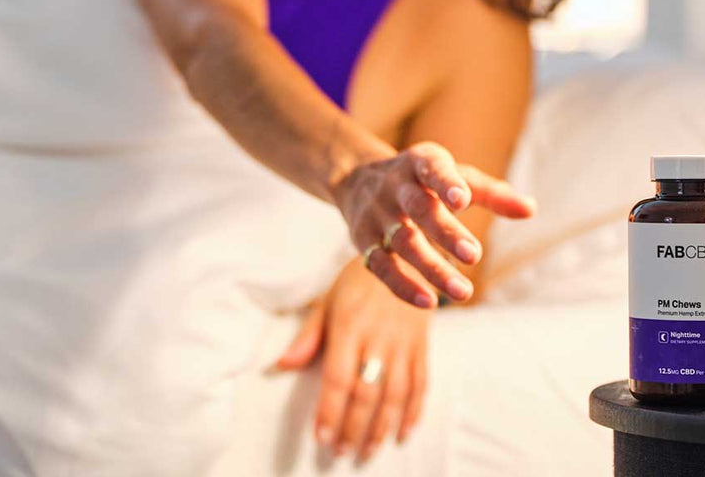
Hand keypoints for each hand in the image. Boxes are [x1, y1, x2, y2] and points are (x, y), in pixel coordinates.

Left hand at [273, 259, 430, 461]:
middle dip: (353, 428)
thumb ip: (308, 336)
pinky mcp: (422, 344)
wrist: (405, 253)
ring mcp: (403, 342)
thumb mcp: (328, 300)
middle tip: (341, 452)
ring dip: (381, 427)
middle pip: (366, 392)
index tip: (321, 437)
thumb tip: (281, 366)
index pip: (338, 378)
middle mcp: (378, 337)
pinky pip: (420, 383)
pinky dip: (413, 411)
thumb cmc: (358, 279)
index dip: (330, 410)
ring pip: (395, 394)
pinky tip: (403, 432)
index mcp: (349, 325)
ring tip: (367, 451)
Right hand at [330, 141, 535, 307]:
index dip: (446, 184)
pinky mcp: (363, 242)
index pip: (433, 170)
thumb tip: (532, 209)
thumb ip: (492, 194)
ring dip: (432, 269)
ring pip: (402, 243)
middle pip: (419, 210)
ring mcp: (377, 215)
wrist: (356, 179)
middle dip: (446, 234)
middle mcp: (395, 187)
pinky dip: (403, 286)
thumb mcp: (455, 176)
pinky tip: (429, 301)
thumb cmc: (423, 180)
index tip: (463, 200)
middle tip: (475, 257)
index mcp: (420, 164)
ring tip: (464, 292)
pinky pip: (381, 267)